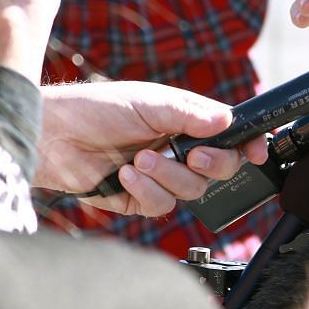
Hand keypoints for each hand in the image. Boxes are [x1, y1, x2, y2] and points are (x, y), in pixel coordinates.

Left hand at [34, 80, 264, 217]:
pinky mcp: (136, 198)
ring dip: (167, 176)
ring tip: (139, 158)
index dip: (247, 145)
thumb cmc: (96, 108)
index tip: (256, 152)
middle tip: (192, 155)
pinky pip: (160, 206)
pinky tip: (125, 174)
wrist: (52, 135)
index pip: (228, 136)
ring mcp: (158, 175)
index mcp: (186, 121)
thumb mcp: (149, 102)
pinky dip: (145, 190)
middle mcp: (177, 149)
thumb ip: (190, 114)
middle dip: (210, 165)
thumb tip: (227, 123)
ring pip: (191, 191)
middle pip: (218, 169)